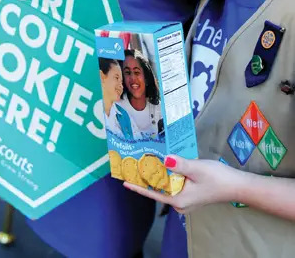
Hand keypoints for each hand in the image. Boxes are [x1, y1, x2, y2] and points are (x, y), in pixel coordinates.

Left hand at [124, 155, 244, 213]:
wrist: (236, 185)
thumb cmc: (217, 178)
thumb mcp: (197, 168)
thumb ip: (179, 164)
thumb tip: (164, 160)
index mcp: (178, 200)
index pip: (153, 193)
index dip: (139, 187)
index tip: (125, 182)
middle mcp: (179, 203)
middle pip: (158, 189)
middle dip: (148, 177)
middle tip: (134, 164)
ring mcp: (185, 200)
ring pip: (166, 186)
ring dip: (158, 175)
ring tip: (146, 162)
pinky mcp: (190, 195)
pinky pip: (174, 185)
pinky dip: (168, 176)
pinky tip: (165, 165)